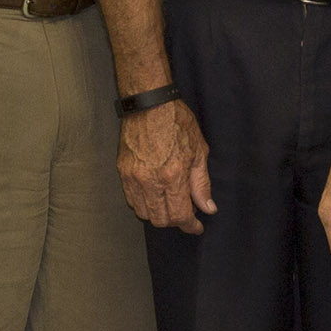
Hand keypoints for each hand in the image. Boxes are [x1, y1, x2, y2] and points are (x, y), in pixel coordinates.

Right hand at [119, 100, 214, 233]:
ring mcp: (134, 177)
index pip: (181, 215)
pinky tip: (154, 195)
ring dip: (158, 214)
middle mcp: (151, 181)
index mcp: (173, 176)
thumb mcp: (199, 151)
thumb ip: (201, 184)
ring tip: (169, 203)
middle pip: (161, 219)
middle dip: (175, 221)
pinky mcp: (123, 172)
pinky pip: (131, 200)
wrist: (149, 103)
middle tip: (185, 213)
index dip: (191, 226)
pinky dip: (144, 204)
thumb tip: (208, 208)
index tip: (197, 226)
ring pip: (144, 213)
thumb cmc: (177, 122)